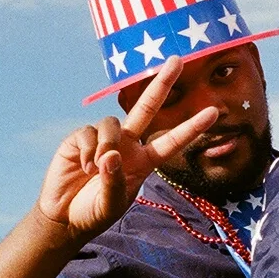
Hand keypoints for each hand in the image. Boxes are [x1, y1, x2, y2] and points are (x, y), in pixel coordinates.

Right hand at [36, 57, 217, 241]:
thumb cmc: (94, 212)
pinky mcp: (80, 138)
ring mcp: (104, 139)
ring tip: (96, 169)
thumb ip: (115, 181)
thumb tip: (112, 155)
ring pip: (112, 122)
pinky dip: (89, 149)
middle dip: (162, 83)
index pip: (172, 141)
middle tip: (178, 59)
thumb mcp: (111, 204)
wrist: (64, 217)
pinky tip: (83, 167)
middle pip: (147, 108)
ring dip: (106, 145)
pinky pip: (89, 132)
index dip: (192, 127)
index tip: (214, 112)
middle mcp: (127, 145)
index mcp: (144, 161)